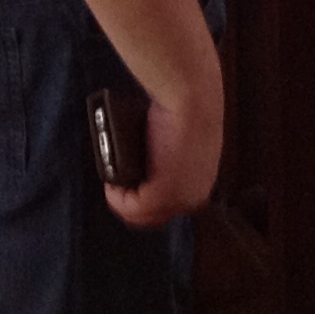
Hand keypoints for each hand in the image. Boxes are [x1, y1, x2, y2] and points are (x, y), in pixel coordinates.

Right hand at [103, 91, 222, 227]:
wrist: (191, 97)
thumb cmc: (187, 107)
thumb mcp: (182, 136)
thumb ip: (169, 152)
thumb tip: (148, 156)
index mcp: (203, 183)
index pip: (171, 206)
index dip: (145, 195)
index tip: (130, 180)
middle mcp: (195, 196)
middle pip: (154, 216)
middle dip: (131, 201)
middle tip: (116, 182)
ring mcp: (179, 198)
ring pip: (141, 215)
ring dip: (122, 200)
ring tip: (113, 182)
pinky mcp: (162, 194)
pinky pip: (132, 208)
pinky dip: (116, 198)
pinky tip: (111, 184)